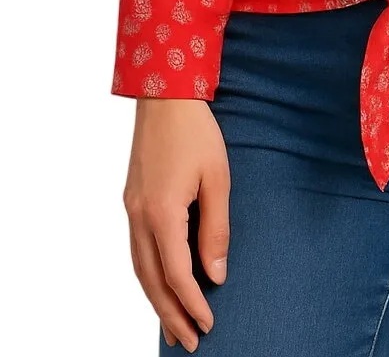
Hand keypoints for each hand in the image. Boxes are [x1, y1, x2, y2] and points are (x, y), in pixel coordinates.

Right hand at [122, 99, 229, 351]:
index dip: (192, 303)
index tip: (208, 326)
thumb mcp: (218, 178)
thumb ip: (216, 229)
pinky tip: (160, 286)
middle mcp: (138, 216)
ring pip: (139, 269)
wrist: (165, 95)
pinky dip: (148, 276)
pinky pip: (137, 250)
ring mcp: (131, 209)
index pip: (176, 274)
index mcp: (161, 212)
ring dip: (156, 300)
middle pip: (150, 280)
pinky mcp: (132, 201)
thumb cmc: (197, 132)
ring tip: (173, 326)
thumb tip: (215, 276)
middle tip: (188, 343)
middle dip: (170, 314)